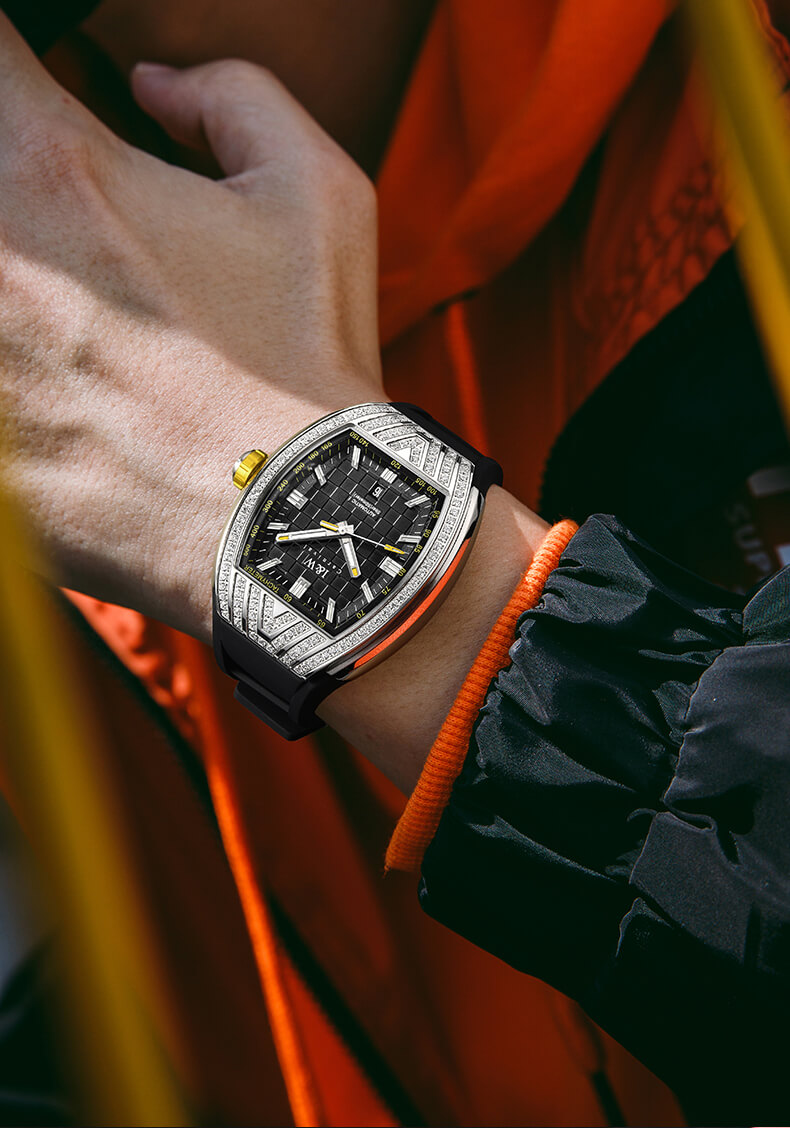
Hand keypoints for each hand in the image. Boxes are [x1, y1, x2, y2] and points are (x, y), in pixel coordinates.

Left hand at [0, 15, 382, 638]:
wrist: (288, 526)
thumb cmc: (305, 370)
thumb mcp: (321, 197)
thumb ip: (235, 96)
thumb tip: (155, 83)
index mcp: (59, 172)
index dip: (11, 78)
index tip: (33, 113)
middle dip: (11, 196)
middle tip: (64, 237)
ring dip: (15, 294)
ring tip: (70, 328)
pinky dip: (13, 377)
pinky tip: (62, 388)